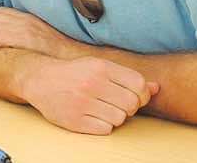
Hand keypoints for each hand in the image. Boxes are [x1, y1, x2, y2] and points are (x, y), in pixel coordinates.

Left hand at [0, 7, 76, 57]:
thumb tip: (14, 39)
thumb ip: (28, 34)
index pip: (2, 12)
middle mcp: (26, 20)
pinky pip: (0, 37)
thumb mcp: (42, 37)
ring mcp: (26, 29)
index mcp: (29, 18)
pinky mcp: (25, 39)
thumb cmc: (58, 52)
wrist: (73, 57)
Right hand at [20, 56, 159, 134]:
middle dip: (129, 106)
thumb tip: (156, 88)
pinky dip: (103, 125)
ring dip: (116, 117)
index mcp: (101, 67)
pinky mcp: (75, 120)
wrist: (40, 79)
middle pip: (131, 104)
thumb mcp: (100, 67)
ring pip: (120, 119)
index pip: (138, 85)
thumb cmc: (75, 73)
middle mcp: (92, 84)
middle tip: (117, 103)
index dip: (141, 94)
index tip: (132, 95)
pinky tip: (93, 116)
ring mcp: (82, 103)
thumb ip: (128, 77)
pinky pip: (105, 129)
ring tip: (103, 108)